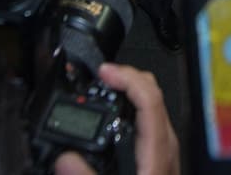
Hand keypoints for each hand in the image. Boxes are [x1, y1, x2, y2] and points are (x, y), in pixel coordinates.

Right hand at [53, 63, 179, 174]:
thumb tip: (65, 159)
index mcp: (157, 153)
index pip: (149, 98)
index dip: (127, 77)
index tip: (104, 72)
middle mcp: (165, 146)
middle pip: (152, 93)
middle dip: (125, 76)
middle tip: (99, 74)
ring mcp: (164, 150)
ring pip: (151, 105)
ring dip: (127, 91)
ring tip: (103, 88)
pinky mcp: (158, 156)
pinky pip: (147, 120)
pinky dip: (128, 108)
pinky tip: (111, 116)